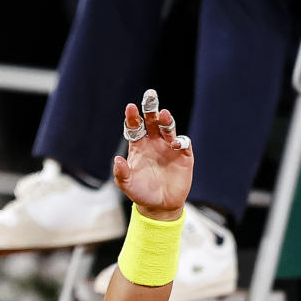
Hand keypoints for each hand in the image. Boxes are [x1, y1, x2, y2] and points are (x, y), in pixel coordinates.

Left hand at [112, 90, 192, 220]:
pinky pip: (184, 143)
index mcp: (138, 146)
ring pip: (168, 128)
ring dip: (166, 120)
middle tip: (150, 95)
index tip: (130, 108)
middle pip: (153, 121)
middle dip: (151, 109)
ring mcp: (169, 148)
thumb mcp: (126, 185)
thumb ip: (121, 173)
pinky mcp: (183, 156)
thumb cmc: (140, 192)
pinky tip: (175, 143)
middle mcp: (154, 143)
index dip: (133, 117)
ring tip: (163, 114)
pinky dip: (181, 141)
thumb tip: (116, 160)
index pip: (135, 128)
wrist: (159, 205)